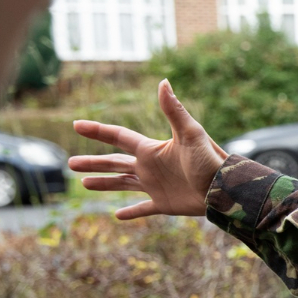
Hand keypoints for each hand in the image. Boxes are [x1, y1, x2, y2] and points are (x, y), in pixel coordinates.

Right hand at [69, 79, 227, 219]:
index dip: (98, 131)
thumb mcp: (191, 134)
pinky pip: (143, 208)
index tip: (76, 125)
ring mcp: (156, 186)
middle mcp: (150, 166)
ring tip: (84, 183)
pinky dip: (131, 212)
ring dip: (104, 184)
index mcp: (152, 149)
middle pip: (115, 162)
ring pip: (123, 184)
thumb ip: (174, 110)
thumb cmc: (211, 161)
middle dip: (93, 162)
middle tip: (70, 164)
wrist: (226, 189)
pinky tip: (117, 215)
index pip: (118, 137)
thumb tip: (163, 82)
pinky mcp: (165, 204)